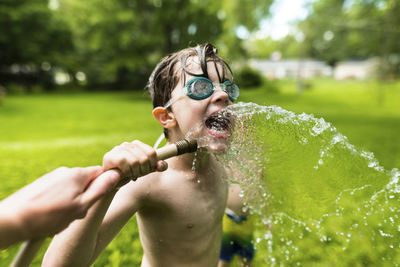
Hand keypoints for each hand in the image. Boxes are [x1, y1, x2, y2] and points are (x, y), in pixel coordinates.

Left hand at [0, 166, 119, 246]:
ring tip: (60, 217)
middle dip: (85, 197)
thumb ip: (100, 190)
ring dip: (71, 202)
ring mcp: (52, 177)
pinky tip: (50, 216)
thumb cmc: (48, 216)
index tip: (98, 199)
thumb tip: (115, 175)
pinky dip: (58, 203)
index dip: (104, 186)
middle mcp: (65, 171)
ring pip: (71, 189)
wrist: (12, 219)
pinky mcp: (42, 184)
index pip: (101, 172)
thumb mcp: (80, 207)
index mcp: (78, 174)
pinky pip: (58, 192)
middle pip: (86, 182)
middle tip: (77, 214)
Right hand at [102, 140, 166, 180]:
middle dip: (144, 170)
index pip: (152, 152)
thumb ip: (156, 167)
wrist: (111, 182)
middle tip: (139, 175)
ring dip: (136, 172)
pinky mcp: (110, 156)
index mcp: (137, 145)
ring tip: (132, 175)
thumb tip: (162, 164)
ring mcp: (118, 149)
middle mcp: (128, 144)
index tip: (148, 170)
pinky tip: (125, 174)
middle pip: (145, 158)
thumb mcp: (145, 170)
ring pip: (135, 161)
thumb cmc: (129, 174)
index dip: (153, 164)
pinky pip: (125, 163)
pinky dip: (128, 172)